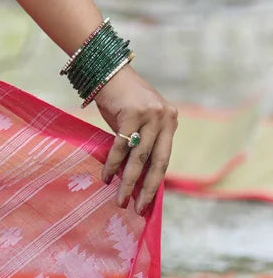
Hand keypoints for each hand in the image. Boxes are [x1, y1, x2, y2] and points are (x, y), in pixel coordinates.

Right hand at [91, 62, 177, 214]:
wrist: (106, 69)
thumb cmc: (120, 97)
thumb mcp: (138, 119)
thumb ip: (142, 141)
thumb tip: (136, 175)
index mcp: (170, 120)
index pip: (164, 158)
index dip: (155, 182)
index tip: (147, 202)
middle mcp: (165, 118)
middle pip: (157, 161)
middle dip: (147, 188)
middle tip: (138, 209)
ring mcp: (150, 115)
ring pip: (140, 157)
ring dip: (128, 181)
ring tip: (120, 199)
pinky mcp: (132, 113)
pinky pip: (122, 145)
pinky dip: (113, 163)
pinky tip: (106, 176)